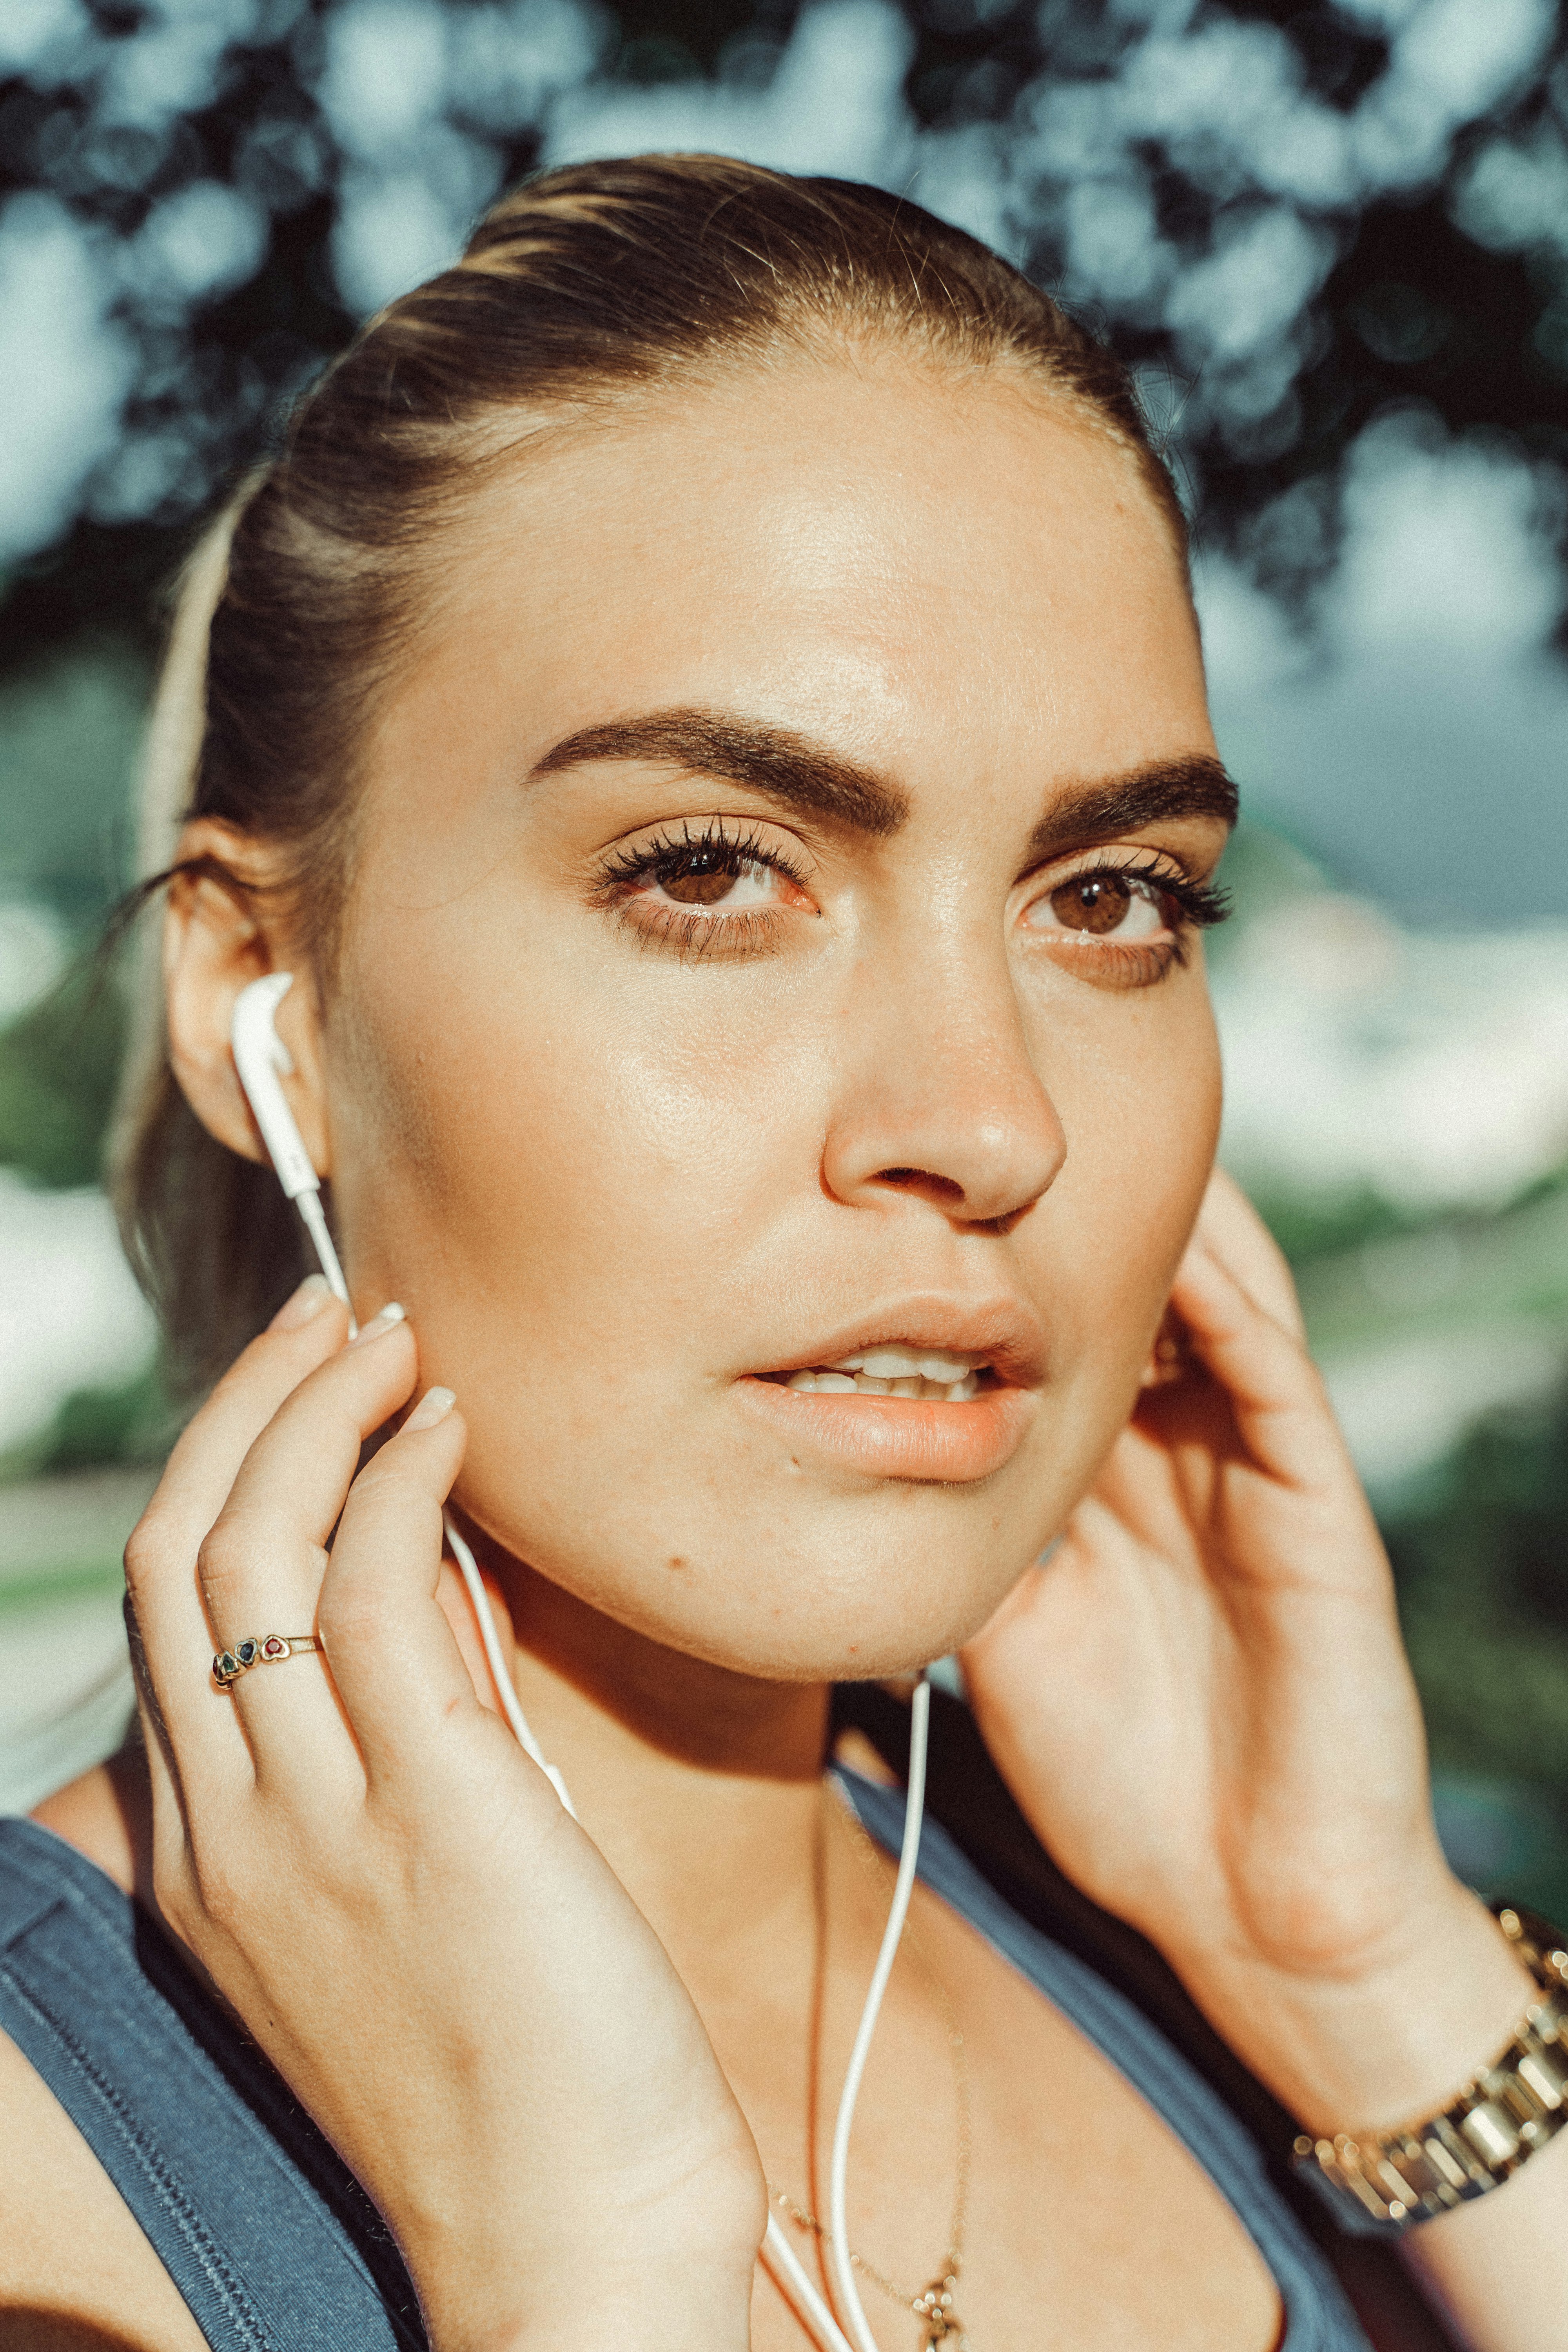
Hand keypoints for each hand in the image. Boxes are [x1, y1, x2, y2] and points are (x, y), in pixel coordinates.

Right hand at [124, 1279, 762, 2351]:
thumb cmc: (525, 2064)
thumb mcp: (417, 1889)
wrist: (574, 2236)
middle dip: (247, 1404)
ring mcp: (314, 1819)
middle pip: (178, 1548)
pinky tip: (453, 1430)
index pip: (167, 1613)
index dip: (225, 1471)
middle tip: (330, 1308)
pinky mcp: (429, 1806)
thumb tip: (430, 1569)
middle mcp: (232, 1826)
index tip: (304, 1387)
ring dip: (321, 1410)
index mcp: (212, 1857)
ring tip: (394, 1333)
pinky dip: (404, 1483)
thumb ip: (402, 1737)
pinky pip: (371, 1594)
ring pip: (249, 1546)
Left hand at [962, 1170, 1529, 2133]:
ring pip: (1219, 1305)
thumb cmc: (1121, 1779)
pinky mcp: (1316, 1507)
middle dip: (1077, 1211)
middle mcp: (1179, 1455)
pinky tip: (1186, 1250)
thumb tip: (851, 1468)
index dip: (1001, 1264)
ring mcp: (1251, 1471)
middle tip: (1012, 1128)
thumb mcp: (1004, 1638)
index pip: (1058, 1338)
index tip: (921, 1197)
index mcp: (1104, 1482)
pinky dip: (1235, 1307)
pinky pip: (1276, 1379)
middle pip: (1136, 1294)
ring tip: (1100, 1142)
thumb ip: (957, 1540)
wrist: (1246, 1905)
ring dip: (1164, 1224)